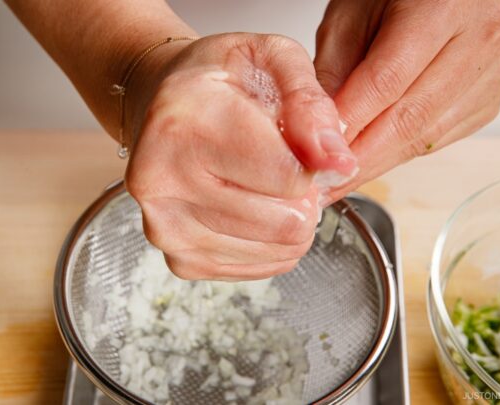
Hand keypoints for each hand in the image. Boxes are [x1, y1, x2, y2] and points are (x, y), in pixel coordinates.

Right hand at [126, 33, 356, 279]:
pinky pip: (261, 268)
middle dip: (306, 195)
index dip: (317, 162)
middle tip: (286, 163)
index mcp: (185, 121)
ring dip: (292, 218)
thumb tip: (338, 163)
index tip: (305, 140)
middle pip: (287, 221)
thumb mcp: (275, 59)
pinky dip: (273, 241)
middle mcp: (161, 178)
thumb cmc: (222, 79)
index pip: (290, 176)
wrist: (161, 101)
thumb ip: (312, 105)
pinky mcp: (179, 260)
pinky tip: (255, 204)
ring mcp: (165, 226)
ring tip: (268, 180)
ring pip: (278, 249)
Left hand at [313, 0, 499, 199]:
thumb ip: (335, 71)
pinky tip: (381, 152)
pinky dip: (408, 148)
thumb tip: (322, 135)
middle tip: (328, 180)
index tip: (320, 154)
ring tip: (347, 172)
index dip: (352, 123)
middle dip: (365, 154)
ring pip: (430, 133)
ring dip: (384, 158)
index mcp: (446, 5)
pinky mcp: (494, 97)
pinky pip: (445, 136)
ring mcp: (497, 70)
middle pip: (414, 115)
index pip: (389, 80)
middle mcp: (483, 37)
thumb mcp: (350, 13)